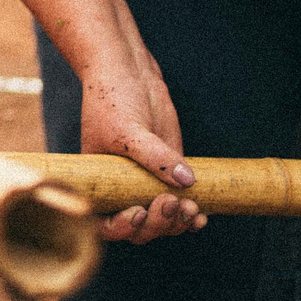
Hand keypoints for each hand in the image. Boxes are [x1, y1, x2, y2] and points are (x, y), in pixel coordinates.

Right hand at [77, 55, 203, 243]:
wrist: (127, 71)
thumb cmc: (111, 99)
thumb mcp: (127, 129)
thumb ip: (156, 156)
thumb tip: (187, 181)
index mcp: (98, 185)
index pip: (105, 223)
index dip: (121, 228)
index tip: (137, 212)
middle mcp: (121, 189)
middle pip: (139, 229)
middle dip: (157, 223)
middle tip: (171, 202)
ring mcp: (146, 183)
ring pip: (162, 222)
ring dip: (177, 222)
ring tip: (192, 208)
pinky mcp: (168, 174)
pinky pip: (179, 204)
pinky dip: (190, 214)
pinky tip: (201, 214)